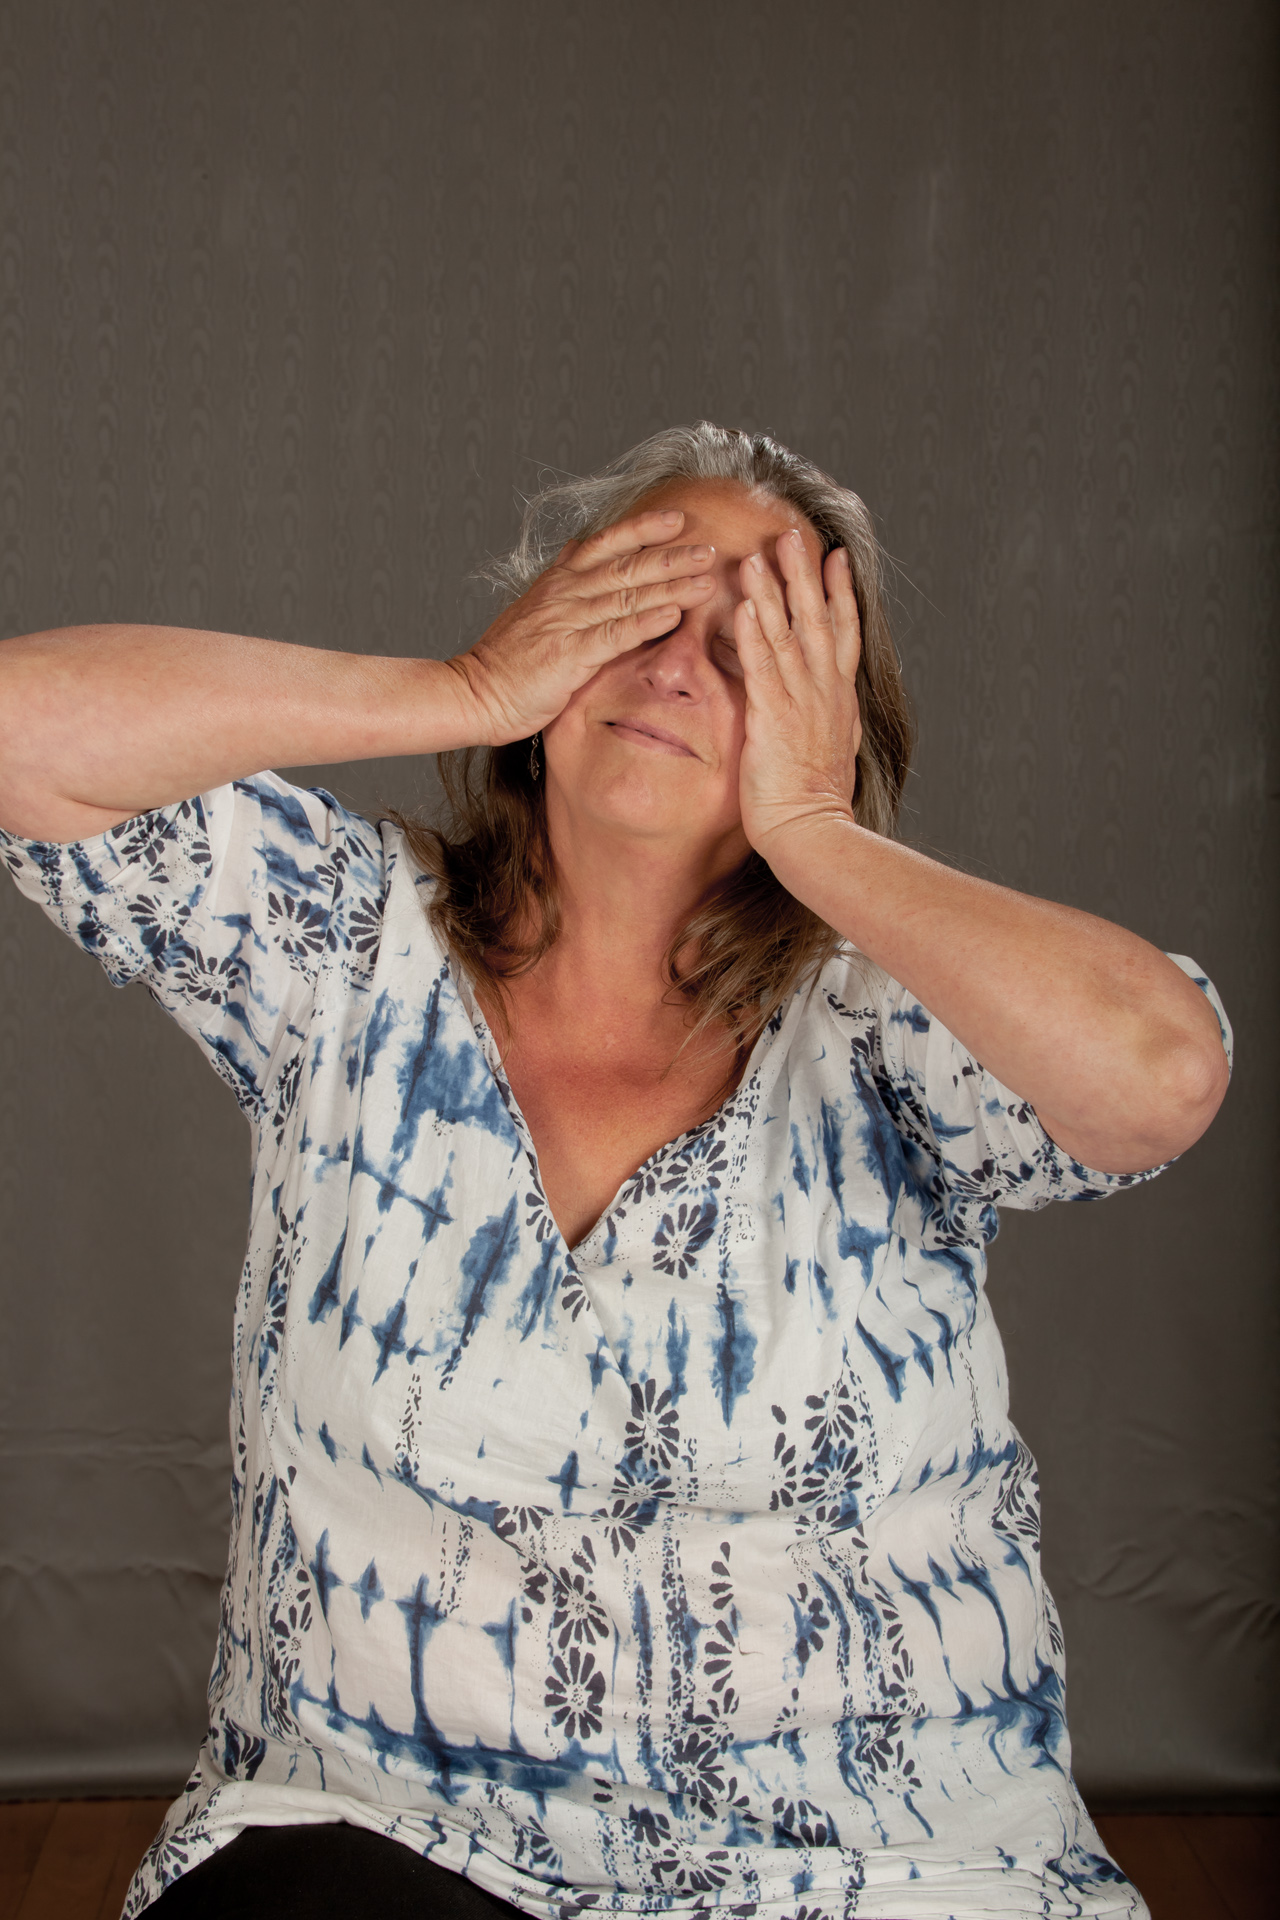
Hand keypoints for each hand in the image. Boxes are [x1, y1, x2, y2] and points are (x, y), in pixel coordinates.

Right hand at [445, 509, 716, 745]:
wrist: (474, 692)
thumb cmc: (505, 662)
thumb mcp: (531, 612)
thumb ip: (558, 584)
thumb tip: (574, 551)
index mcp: (558, 583)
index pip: (605, 545)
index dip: (642, 529)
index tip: (676, 519)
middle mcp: (565, 595)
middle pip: (626, 566)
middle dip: (671, 556)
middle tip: (709, 549)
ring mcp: (567, 623)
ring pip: (627, 595)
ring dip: (670, 585)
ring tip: (706, 579)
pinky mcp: (569, 655)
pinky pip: (615, 634)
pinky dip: (646, 622)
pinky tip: (674, 615)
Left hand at [735, 528, 862, 871]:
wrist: (813, 832)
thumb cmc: (817, 801)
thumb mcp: (833, 750)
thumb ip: (831, 719)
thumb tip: (834, 707)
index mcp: (838, 697)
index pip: (842, 632)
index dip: (838, 593)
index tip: (834, 557)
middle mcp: (824, 691)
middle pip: (815, 619)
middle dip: (802, 574)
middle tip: (790, 533)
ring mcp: (800, 702)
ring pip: (786, 634)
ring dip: (771, 591)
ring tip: (757, 554)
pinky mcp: (773, 719)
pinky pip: (762, 668)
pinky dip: (754, 635)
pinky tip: (744, 605)